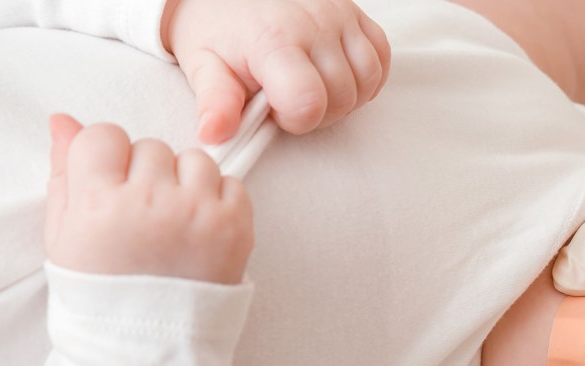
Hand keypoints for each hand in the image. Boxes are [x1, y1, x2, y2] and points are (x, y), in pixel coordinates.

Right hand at [45, 114, 253, 283]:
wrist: (152, 344)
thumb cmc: (104, 294)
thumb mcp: (66, 236)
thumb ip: (64, 174)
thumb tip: (65, 122)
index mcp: (99, 203)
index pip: (105, 136)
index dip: (108, 160)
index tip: (112, 186)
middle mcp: (150, 202)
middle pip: (151, 148)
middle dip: (147, 175)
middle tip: (145, 218)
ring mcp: (196, 213)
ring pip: (194, 160)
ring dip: (187, 183)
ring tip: (176, 224)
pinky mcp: (235, 227)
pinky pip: (233, 183)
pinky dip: (220, 200)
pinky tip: (201, 231)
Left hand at [162, 0, 390, 143]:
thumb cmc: (219, 27)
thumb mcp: (203, 65)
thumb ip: (214, 102)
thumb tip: (214, 133)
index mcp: (274, 40)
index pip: (309, 102)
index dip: (295, 120)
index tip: (275, 110)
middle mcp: (313, 23)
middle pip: (342, 98)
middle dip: (318, 112)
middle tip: (289, 99)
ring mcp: (339, 15)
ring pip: (367, 80)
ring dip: (346, 97)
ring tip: (313, 88)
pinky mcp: (355, 12)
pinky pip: (381, 56)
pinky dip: (367, 76)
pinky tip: (338, 76)